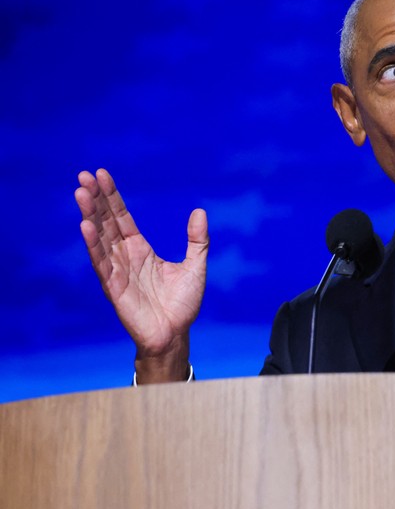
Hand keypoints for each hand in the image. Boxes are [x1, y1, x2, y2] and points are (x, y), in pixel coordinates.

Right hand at [75, 168, 207, 382]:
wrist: (176, 334)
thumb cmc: (183, 303)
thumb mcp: (195, 266)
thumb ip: (197, 240)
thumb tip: (199, 211)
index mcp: (140, 249)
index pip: (121, 217)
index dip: (111, 197)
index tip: (101, 174)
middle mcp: (124, 256)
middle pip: (106, 222)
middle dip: (95, 199)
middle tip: (84, 175)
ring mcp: (116, 270)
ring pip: (99, 238)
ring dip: (89, 215)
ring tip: (80, 193)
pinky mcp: (113, 287)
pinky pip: (101, 262)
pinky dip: (93, 245)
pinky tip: (85, 226)